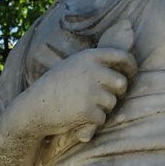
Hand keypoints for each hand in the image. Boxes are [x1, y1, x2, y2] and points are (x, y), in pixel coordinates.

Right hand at [0, 44, 136, 143]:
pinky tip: (78, 118)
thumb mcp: (73, 65)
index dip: (131, 67)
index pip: (122, 56)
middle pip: (121, 83)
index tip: (130, 75)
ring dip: (102, 108)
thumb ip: (95, 62)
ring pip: (112, 102)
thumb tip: (123, 43)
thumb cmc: (55, 86)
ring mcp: (90, 91)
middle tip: (105, 98)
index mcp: (88, 57)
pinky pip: (102, 118)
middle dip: (117, 93)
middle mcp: (92, 71)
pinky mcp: (88, 110)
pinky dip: (93, 122)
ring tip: (83, 107)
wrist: (34, 108)